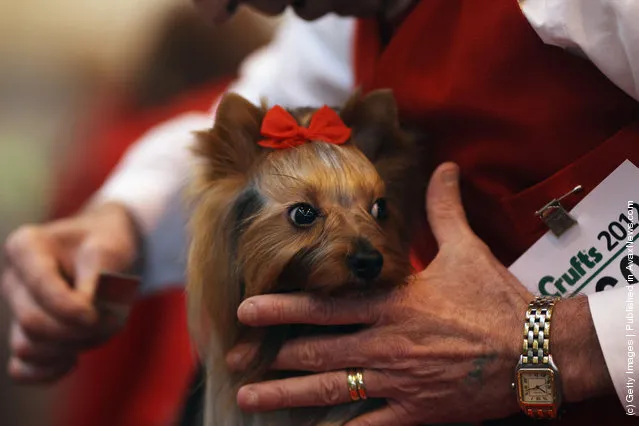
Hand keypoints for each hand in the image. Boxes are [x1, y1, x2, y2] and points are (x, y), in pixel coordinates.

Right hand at [1, 203, 138, 383]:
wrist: (109, 250)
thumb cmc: (109, 244)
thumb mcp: (111, 251)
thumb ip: (99, 282)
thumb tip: (86, 321)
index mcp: (27, 246)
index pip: (40, 285)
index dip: (69, 308)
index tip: (97, 316)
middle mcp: (14, 279)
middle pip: (34, 322)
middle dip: (77, 330)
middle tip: (113, 320)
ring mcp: (16, 308)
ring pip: (29, 346)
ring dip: (72, 347)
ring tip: (101, 329)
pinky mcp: (26, 334)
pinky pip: (21, 368)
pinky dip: (47, 372)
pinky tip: (73, 361)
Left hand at [228, 163, 533, 424]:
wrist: (538, 350)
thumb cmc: (496, 299)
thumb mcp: (468, 249)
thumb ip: (444, 209)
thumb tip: (444, 166)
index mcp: (395, 303)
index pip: (328, 306)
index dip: (284, 308)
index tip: (247, 310)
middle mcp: (388, 343)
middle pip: (318, 350)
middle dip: (273, 355)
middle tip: (236, 358)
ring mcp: (400, 381)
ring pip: (333, 390)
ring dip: (288, 395)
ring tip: (251, 399)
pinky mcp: (417, 411)